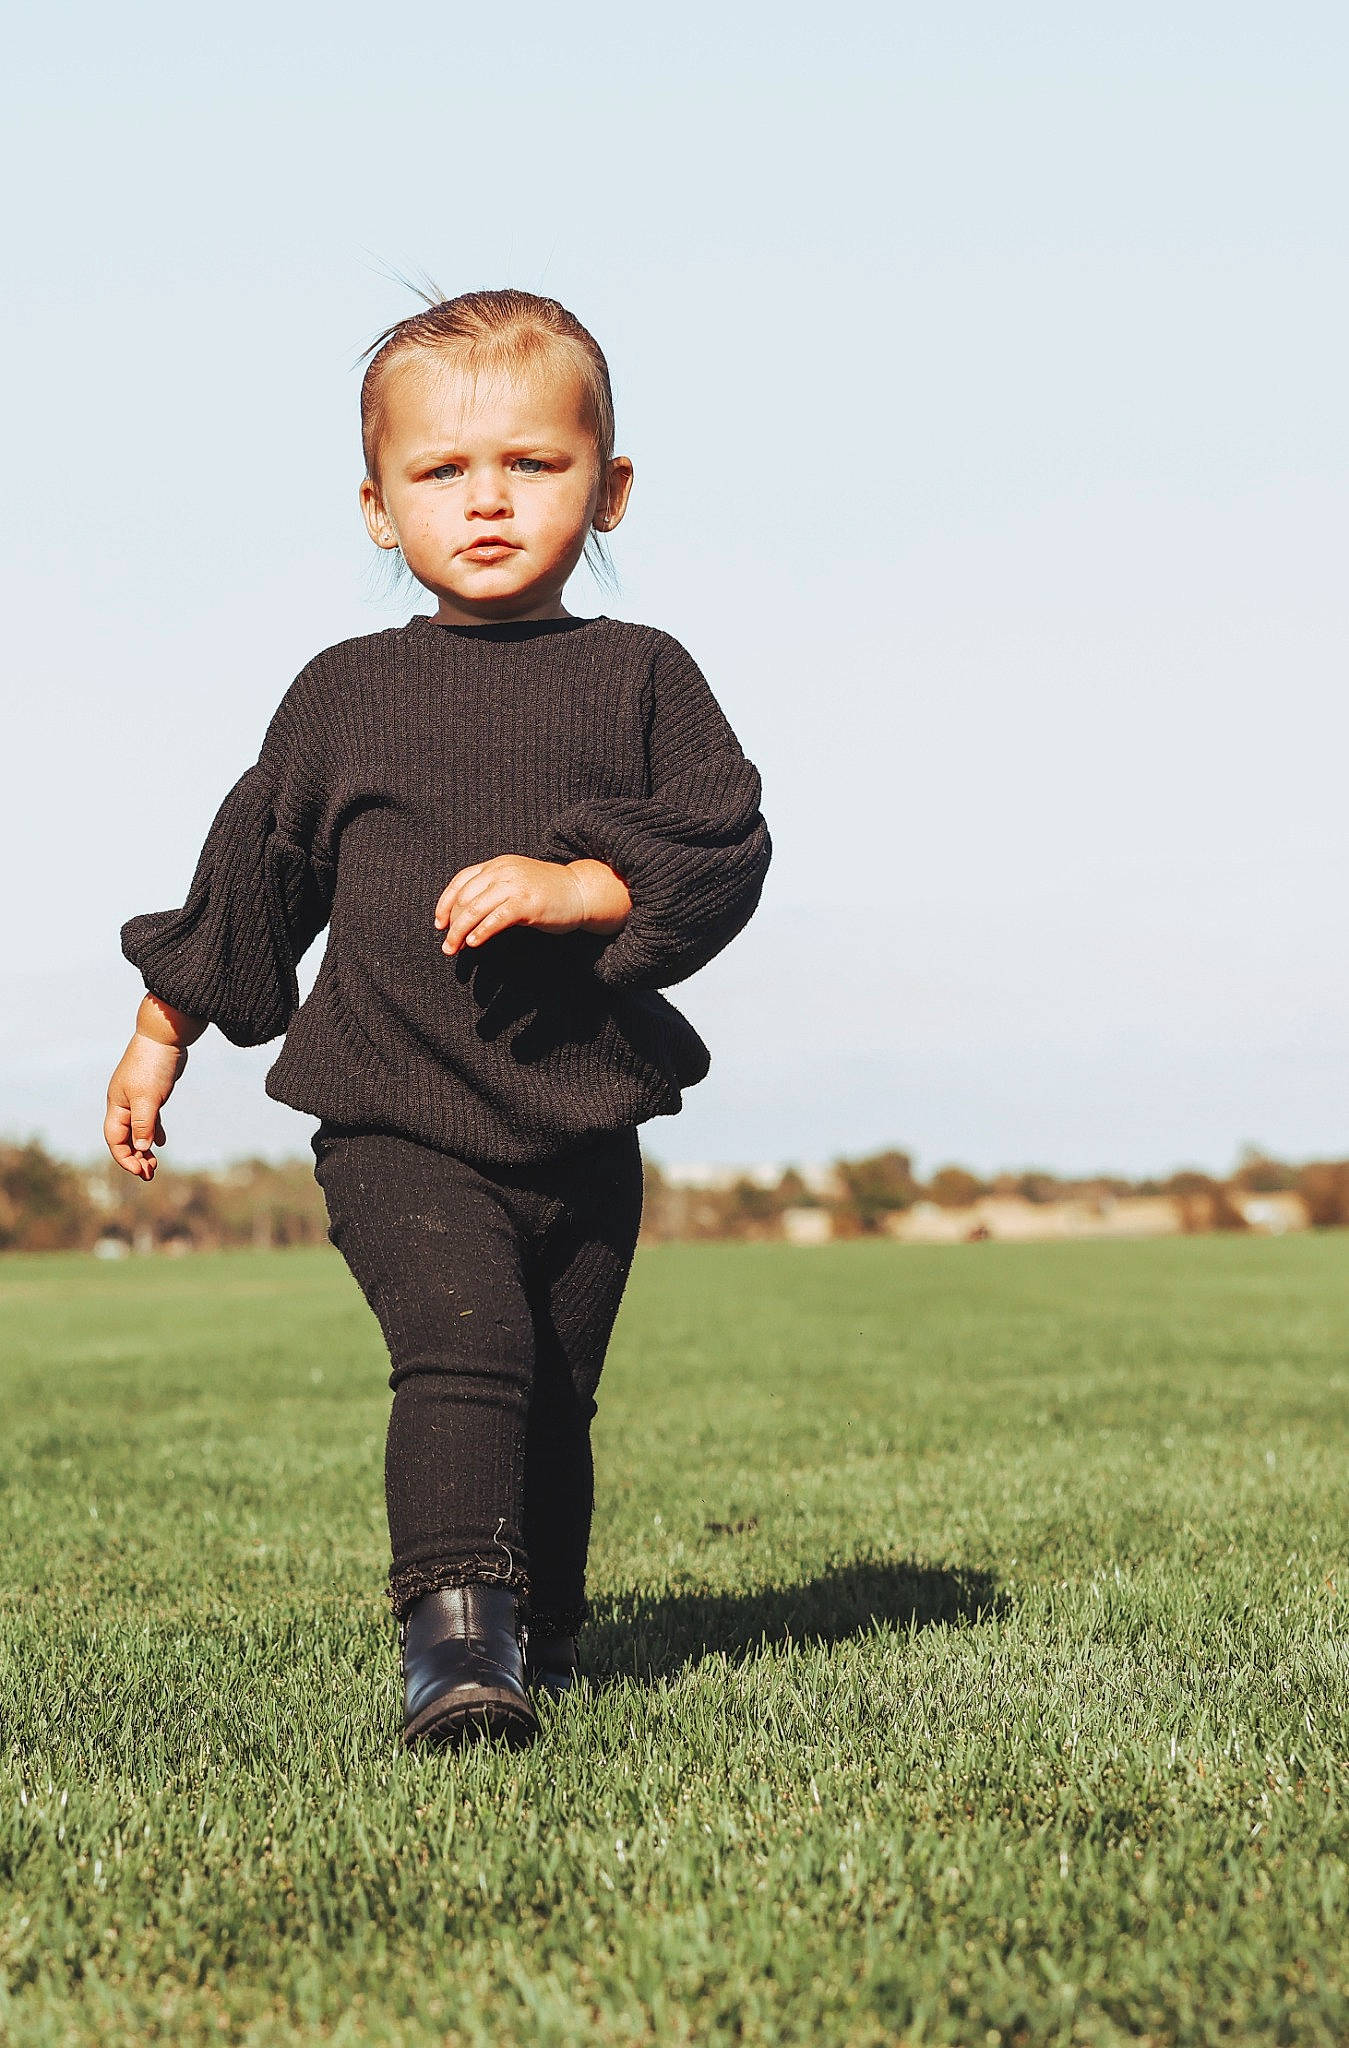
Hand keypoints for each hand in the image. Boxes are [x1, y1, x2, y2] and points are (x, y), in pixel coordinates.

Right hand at [103, 995, 204, 1178]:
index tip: (139, 1172)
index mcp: (116, 1105)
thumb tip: (142, 1147)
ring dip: (144, 1148)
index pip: (115, 1139)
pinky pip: (148, 1119)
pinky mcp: (151, 1094)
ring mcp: (137, 1098)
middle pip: (124, 1138)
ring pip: (137, 1130)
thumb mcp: (148, 1097)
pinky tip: (161, 1142)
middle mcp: (123, 1104)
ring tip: (154, 1165)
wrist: (164, 1037)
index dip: (125, 1158)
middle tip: (149, 1175)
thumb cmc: (152, 1065)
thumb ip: (144, 1122)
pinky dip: (153, 1131)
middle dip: (135, 1158)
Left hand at [434, 857, 630, 954]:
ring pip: (475, 909)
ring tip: (454, 949)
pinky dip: (481, 932)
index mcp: (498, 865)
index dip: (445, 904)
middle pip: (465, 898)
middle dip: (451, 924)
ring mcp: (515, 886)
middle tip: (447, 945)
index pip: (461, 881)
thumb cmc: (548, 892)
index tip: (439, 924)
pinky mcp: (527, 903)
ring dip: (460, 932)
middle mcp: (503, 871)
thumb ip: (493, 890)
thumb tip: (465, 914)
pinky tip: (474, 943)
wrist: (581, 891)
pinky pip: (496, 919)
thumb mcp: (516, 882)